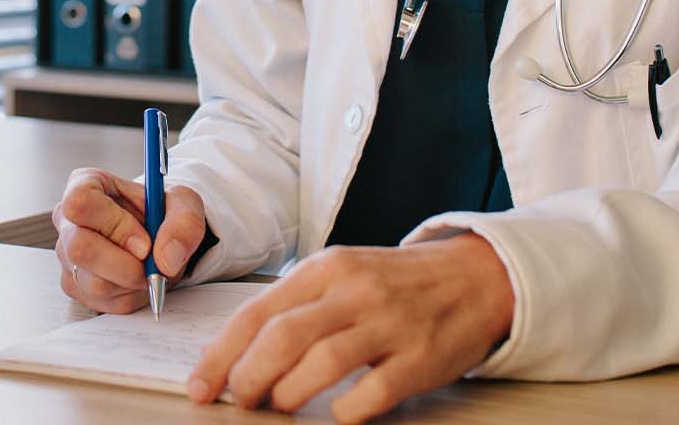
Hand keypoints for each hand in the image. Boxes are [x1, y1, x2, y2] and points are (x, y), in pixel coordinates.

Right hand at [51, 167, 206, 313]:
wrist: (160, 236)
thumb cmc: (163, 212)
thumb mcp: (184, 204)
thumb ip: (184, 223)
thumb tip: (166, 258)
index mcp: (86, 184)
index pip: (81, 203)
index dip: (115, 225)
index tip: (145, 242)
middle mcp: (68, 220)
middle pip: (80, 248)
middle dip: (126, 264)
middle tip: (151, 262)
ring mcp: (67, 256)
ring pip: (94, 282)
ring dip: (133, 282)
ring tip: (148, 266)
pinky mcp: (74, 285)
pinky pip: (103, 302)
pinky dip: (130, 296)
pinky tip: (138, 279)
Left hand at [186, 233, 513, 422]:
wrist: (477, 276)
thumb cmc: (396, 282)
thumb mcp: (342, 273)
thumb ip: (297, 306)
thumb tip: (238, 352)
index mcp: (326, 268)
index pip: (257, 312)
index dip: (221, 354)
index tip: (201, 384)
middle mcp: (354, 291)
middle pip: (283, 336)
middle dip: (248, 376)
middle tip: (239, 400)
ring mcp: (390, 324)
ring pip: (322, 361)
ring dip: (289, 392)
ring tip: (279, 405)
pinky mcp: (420, 357)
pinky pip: (374, 391)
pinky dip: (346, 410)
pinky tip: (336, 414)